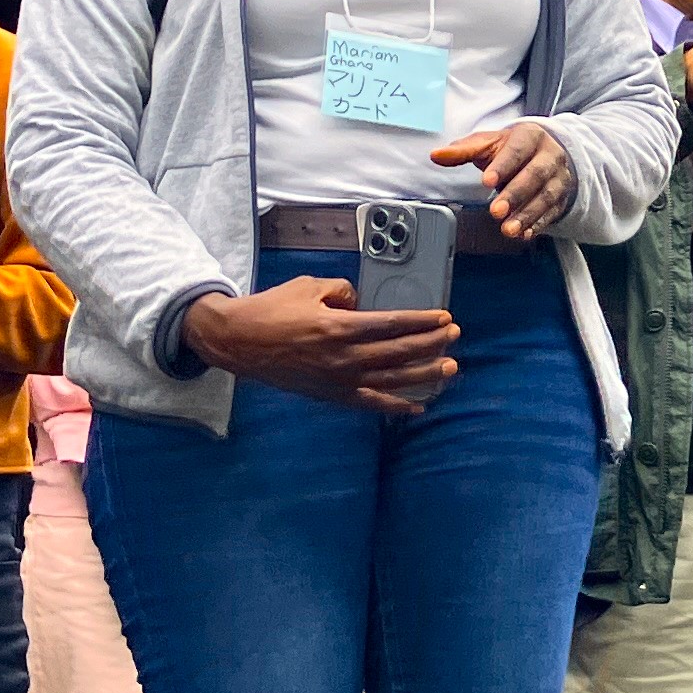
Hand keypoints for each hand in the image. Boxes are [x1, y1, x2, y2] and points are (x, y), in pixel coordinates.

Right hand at [183, 273, 459, 413]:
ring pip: (392, 380)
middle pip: (399, 352)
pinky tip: (417, 406)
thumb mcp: (309, 287)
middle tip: (454, 336)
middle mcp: (344, 356)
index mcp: (339, 326)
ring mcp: (338, 379)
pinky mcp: (331, 394)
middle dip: (431, 344)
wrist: (239, 342)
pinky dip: (396, 406)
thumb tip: (362, 304)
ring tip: (449, 368)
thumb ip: (343, 291)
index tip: (444, 318)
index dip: (422, 321)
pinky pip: (370, 403)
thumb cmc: (272, 310)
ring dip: (424, 375)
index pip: (393, 324)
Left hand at [432, 121, 572, 240]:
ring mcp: (559, 178)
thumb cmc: (512, 149)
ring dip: (527, 214)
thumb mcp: (488, 144)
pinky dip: (537, 225)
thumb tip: (436, 155)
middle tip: (496, 211)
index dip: (503, 166)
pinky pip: (552, 213)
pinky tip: (523, 234)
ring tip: (508, 229)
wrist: (546, 154)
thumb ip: (463, 150)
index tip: (486, 181)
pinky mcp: (561, 199)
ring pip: (546, 196)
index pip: (517, 150)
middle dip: (515, 194)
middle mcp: (549, 155)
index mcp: (530, 136)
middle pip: (535, 174)